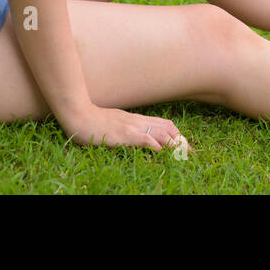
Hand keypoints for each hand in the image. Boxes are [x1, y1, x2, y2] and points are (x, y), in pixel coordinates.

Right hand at [59, 104, 192, 152]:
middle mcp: (137, 121)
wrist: (79, 115)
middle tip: (190, 153)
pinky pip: (142, 137)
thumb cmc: (94, 121)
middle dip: (181, 141)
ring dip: (172, 143)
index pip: (164, 124)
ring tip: (183, 153)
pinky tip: (161, 150)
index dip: (177, 134)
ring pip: (159, 132)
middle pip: (167, 128)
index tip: (185, 145)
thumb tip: (139, 136)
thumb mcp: (116, 123)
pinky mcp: (122, 134)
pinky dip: (153, 143)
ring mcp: (131, 127)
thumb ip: (128, 128)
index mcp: (137, 119)